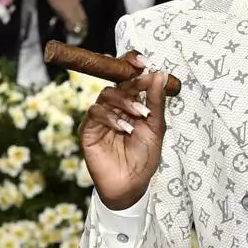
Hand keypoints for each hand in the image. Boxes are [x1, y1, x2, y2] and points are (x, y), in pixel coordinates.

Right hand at [79, 55, 167, 209]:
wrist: (131, 185)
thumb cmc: (144, 158)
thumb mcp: (155, 128)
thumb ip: (155, 102)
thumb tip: (159, 73)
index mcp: (130, 104)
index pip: (128, 78)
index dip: (132, 66)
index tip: (144, 62)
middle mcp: (114, 108)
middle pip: (117, 83)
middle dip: (132, 83)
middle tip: (144, 86)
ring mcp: (100, 118)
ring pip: (106, 95)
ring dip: (124, 102)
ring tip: (138, 117)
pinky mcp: (89, 130)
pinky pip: (95, 113)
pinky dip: (111, 117)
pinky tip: (124, 129)